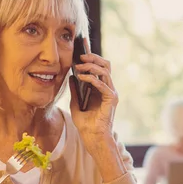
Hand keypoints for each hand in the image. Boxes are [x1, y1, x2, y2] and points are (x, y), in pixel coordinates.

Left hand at [69, 44, 125, 181]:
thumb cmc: (85, 124)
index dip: (92, 56)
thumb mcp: (75, 104)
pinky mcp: (112, 99)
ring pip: (105, 71)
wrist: (92, 138)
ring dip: (92, 66)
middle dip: (93, 57)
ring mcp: (111, 93)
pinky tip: (82, 77)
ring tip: (79, 66)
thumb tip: (70, 77)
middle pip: (105, 65)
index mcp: (100, 88)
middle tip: (81, 55)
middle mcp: (107, 88)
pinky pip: (103, 84)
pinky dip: (92, 78)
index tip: (82, 45)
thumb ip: (74, 91)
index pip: (98, 67)